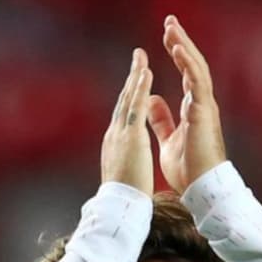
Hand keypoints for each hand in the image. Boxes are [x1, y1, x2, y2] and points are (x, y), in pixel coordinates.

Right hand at [100, 48, 153, 194]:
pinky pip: (136, 107)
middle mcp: (115, 133)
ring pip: (128, 99)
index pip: (124, 113)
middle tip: (138, 57)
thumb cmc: (125, 194)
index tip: (136, 79)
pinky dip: (141, 88)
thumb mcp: (125, 168)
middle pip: (124, 100)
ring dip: (135, 76)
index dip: (130, 94)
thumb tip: (130, 149)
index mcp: (116, 142)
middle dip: (131, 78)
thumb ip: (127, 154)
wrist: (119, 205)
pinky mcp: (130, 136)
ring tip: (142, 57)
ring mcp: (121, 133)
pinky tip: (146, 73)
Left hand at [147, 16, 226, 192]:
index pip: (186, 73)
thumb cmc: (188, 168)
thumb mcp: (169, 138)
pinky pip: (197, 83)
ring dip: (184, 46)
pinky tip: (178, 49)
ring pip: (196, 68)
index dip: (178, 54)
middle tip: (169, 21)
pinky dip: (188, 65)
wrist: (200, 188)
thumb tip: (152, 101)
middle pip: (192, 64)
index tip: (166, 36)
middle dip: (181, 41)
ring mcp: (205, 107)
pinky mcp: (203, 113)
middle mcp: (201, 103)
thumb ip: (162, 119)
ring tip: (172, 28)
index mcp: (194, 107)